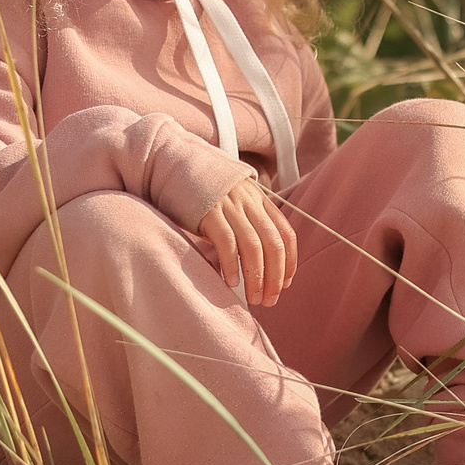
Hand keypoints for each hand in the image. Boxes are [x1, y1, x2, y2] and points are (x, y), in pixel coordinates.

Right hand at [198, 174, 297, 306]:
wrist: (176, 165)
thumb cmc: (205, 192)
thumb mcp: (234, 202)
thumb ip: (248, 223)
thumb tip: (259, 262)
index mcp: (260, 200)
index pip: (285, 234)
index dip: (289, 262)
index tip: (285, 284)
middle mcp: (249, 202)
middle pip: (273, 244)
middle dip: (275, 276)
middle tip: (270, 299)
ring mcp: (229, 206)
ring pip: (253, 246)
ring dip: (257, 277)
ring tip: (253, 298)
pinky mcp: (208, 212)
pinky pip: (226, 242)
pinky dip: (232, 265)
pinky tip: (231, 282)